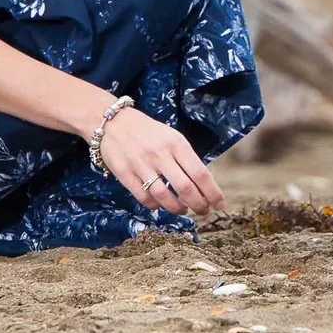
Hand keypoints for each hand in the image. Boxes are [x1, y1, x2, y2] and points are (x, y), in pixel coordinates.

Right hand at [98, 103, 225, 217]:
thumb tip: (203, 185)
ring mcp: (141, 165)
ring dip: (178, 208)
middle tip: (204, 210)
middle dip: (199, 204)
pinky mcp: (125, 174)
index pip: (200, 173)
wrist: (112, 122)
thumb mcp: (171, 136)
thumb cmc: (148, 131)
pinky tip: (160, 204)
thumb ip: (185, 158)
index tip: (220, 204)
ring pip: (165, 197)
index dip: (213, 193)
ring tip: (183, 210)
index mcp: (176, 143)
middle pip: (186, 188)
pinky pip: (144, 198)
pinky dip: (156, 206)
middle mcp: (160, 154)